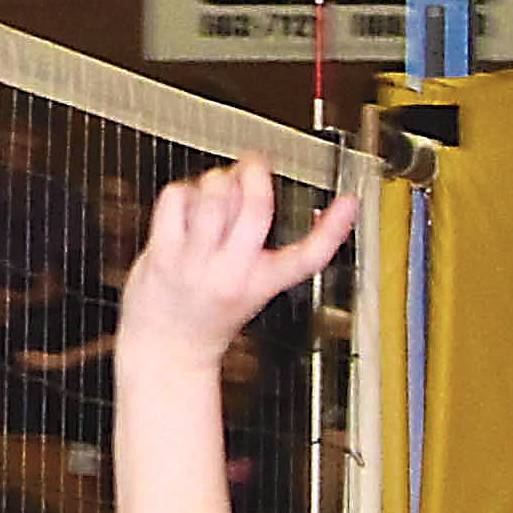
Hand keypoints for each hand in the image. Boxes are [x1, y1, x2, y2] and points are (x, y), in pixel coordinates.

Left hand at [122, 161, 357, 374]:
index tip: (350, 202)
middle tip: (253, 164)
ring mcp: (196, 264)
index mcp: (264, 282)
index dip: (334, 228)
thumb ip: (254, 241)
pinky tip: (184, 208)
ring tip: (214, 193)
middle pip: (256, 208)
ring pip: (214, 194)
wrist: (168, 349)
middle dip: (255, 173)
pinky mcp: (163, 255)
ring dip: (216, 181)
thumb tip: (251, 182)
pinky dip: (182, 192)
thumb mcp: (250, 285)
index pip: (309, 257)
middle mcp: (233, 273)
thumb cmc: (208, 312)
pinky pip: (177, 198)